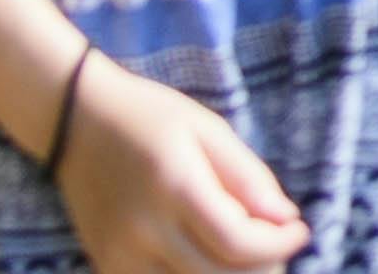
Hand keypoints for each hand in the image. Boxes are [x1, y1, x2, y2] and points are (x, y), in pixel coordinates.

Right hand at [49, 55, 309, 272]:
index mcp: (173, 188)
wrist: (75, 123)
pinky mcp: (107, 267)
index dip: (279, 245)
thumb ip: (249, 177)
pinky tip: (211, 255)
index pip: (236, 242)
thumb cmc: (150, 118)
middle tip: (279, 243)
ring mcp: (119, 256)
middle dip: (263, 266)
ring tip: (248, 250)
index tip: (301, 229)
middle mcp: (141, 230)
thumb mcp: (209, 130)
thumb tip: (286, 219)